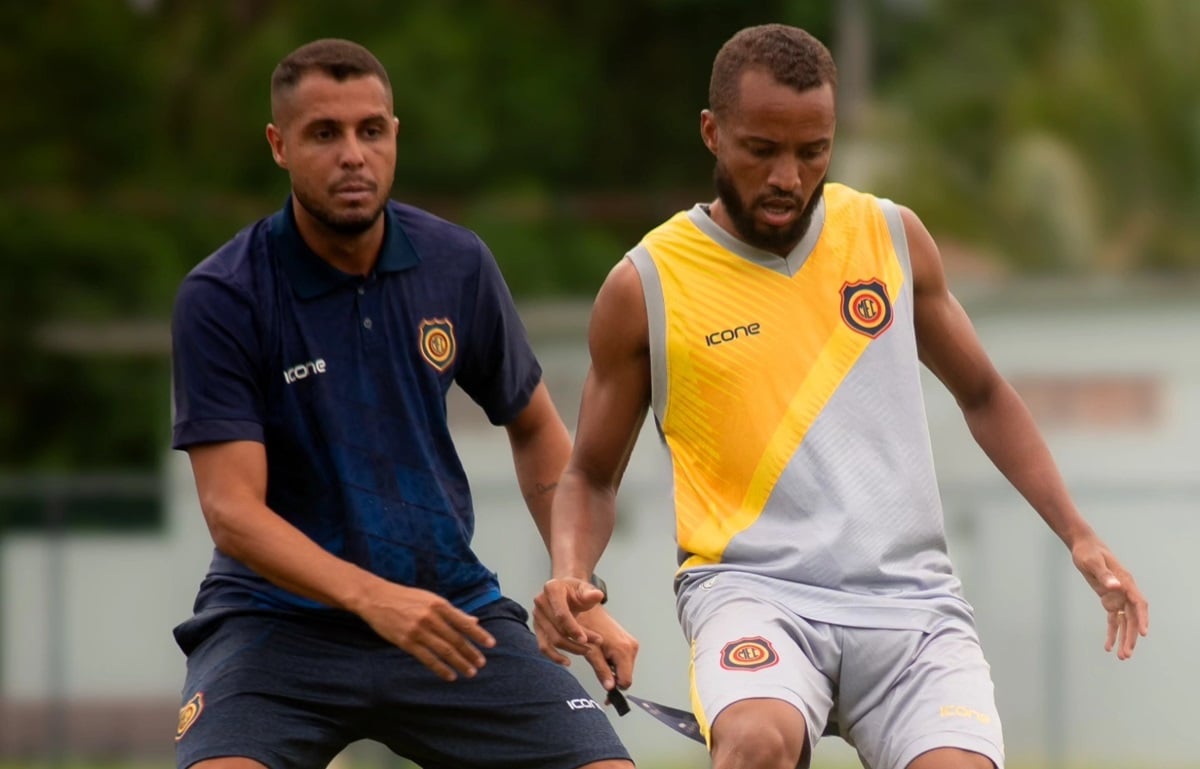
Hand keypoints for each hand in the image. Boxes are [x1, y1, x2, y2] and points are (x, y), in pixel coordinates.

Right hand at [356, 583, 495, 680]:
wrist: (376, 598)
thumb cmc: (406, 597)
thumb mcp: (431, 599)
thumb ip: (452, 612)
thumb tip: (474, 621)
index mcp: (439, 605)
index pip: (464, 623)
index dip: (479, 635)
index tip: (491, 644)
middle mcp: (431, 618)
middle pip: (456, 639)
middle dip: (471, 653)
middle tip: (481, 663)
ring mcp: (418, 631)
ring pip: (444, 651)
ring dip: (459, 663)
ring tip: (470, 672)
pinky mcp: (406, 642)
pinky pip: (427, 659)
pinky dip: (440, 669)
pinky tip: (450, 676)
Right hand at [532, 576, 606, 663]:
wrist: (565, 591)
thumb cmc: (576, 590)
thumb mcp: (585, 588)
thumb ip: (590, 593)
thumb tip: (598, 595)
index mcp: (551, 589)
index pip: (561, 614)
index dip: (573, 628)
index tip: (586, 640)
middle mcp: (540, 602)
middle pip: (558, 629)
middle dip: (577, 640)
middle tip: (595, 644)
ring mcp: (537, 616)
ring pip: (552, 640)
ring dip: (571, 648)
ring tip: (587, 650)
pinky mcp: (537, 628)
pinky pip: (543, 646)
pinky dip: (554, 656)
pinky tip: (567, 662)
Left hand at [577, 605, 639, 693]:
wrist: (587, 607)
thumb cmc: (587, 627)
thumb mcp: (591, 652)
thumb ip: (601, 670)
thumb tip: (610, 688)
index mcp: (623, 650)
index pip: (626, 681)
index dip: (615, 688)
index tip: (605, 693)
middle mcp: (632, 647)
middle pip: (626, 676)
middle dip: (614, 679)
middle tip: (598, 675)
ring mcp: (631, 644)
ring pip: (625, 669)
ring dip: (613, 671)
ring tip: (598, 661)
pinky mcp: (628, 642)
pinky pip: (624, 660)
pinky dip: (614, 663)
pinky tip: (603, 657)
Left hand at [1071, 536, 1148, 659]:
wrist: (1083, 546)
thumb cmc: (1089, 552)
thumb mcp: (1093, 562)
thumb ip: (1104, 575)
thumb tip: (1114, 586)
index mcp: (1126, 582)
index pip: (1138, 604)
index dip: (1142, 619)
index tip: (1143, 633)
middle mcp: (1125, 591)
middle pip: (1132, 618)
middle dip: (1131, 636)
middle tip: (1126, 654)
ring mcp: (1118, 596)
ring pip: (1125, 622)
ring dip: (1124, 638)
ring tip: (1121, 656)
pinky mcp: (1109, 600)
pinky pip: (1113, 620)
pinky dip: (1112, 633)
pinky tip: (1108, 646)